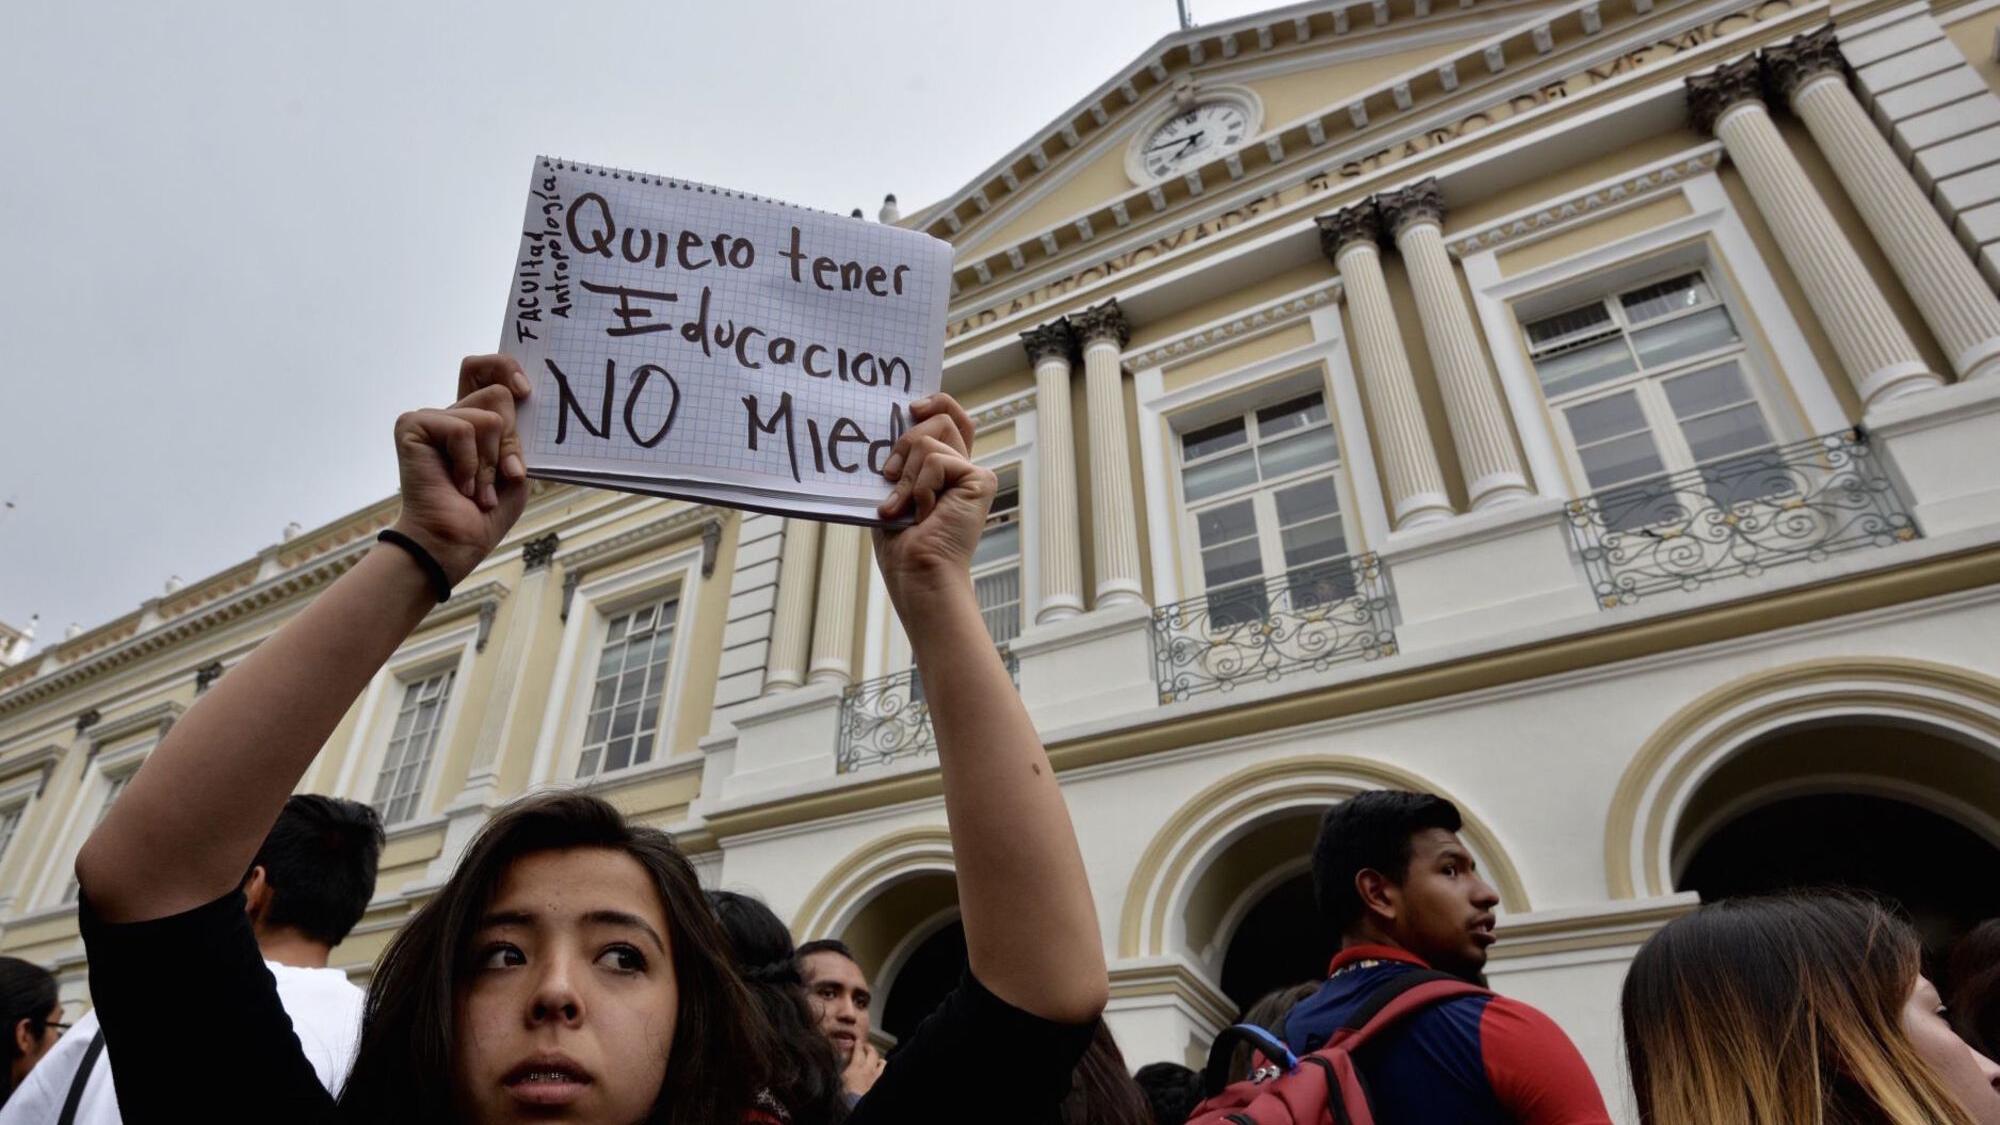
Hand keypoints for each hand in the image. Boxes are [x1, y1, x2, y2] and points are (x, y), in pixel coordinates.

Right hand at [389, 355, 531, 584]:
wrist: (454, 542)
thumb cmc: (484, 512)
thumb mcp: (515, 468)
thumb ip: (518, 432)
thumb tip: (521, 393)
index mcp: (475, 418)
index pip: (488, 369)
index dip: (507, 367)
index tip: (526, 392)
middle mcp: (452, 413)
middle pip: (499, 394)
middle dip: (511, 442)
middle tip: (501, 476)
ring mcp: (431, 417)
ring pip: (490, 416)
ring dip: (491, 461)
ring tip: (476, 489)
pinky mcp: (413, 425)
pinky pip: (464, 429)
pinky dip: (470, 463)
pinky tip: (458, 484)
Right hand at [842, 1040, 885, 1098]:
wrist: (855, 1105)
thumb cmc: (846, 1095)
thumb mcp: (840, 1078)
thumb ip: (844, 1067)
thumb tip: (844, 1059)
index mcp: (856, 1067)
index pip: (858, 1051)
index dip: (858, 1044)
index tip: (858, 1041)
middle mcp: (868, 1069)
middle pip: (872, 1053)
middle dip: (869, 1048)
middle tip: (866, 1046)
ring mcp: (876, 1077)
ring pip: (882, 1062)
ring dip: (879, 1060)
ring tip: (876, 1060)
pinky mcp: (880, 1084)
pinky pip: (884, 1074)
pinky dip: (883, 1071)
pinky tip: (881, 1073)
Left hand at [872, 394, 993, 612]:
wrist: (917, 571)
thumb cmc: (901, 543)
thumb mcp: (893, 489)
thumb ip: (903, 457)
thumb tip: (897, 423)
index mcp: (944, 470)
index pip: (951, 418)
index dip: (937, 403)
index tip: (913, 407)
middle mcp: (963, 468)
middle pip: (940, 418)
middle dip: (903, 444)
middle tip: (890, 477)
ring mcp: (974, 473)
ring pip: (928, 440)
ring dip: (905, 477)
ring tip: (905, 508)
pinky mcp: (981, 480)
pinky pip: (936, 461)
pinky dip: (920, 487)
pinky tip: (926, 514)